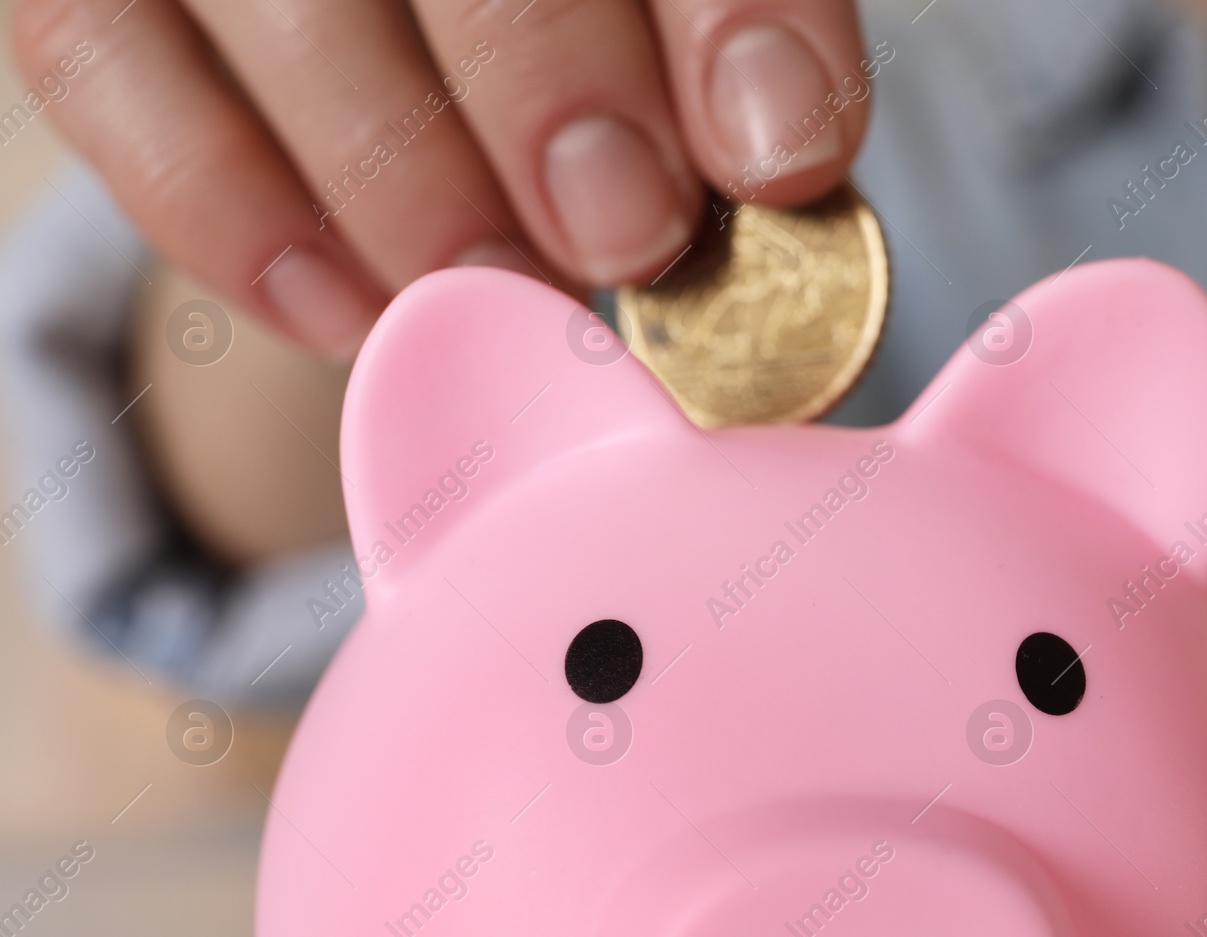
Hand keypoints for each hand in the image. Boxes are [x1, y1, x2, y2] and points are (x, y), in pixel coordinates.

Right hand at [12, 0, 870, 355]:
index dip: (724, 5)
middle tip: (622, 239)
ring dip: (401, 175)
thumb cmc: (553, 24)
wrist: (382, 23)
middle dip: (544, 80)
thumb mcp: (649, 9)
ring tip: (499, 296)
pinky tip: (348, 313)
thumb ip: (724, 45)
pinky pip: (101, 66)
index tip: (780, 159)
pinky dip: (227, 212)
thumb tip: (783, 154)